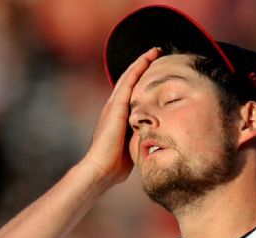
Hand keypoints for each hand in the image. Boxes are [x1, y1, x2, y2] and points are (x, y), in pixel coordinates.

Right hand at [80, 47, 160, 187]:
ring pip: (128, 77)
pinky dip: (137, 68)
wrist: (100, 169)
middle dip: (141, 66)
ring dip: (141, 62)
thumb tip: (152, 143)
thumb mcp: (131, 148)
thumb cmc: (115, 166)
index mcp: (116, 117)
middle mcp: (113, 108)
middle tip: (155, 54)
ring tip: (154, 51)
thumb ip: (138, 140)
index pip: (130, 94)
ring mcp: (113, 106)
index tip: (153, 72)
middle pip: (128, 80)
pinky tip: (147, 59)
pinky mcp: (115, 107)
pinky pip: (128, 82)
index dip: (140, 81)